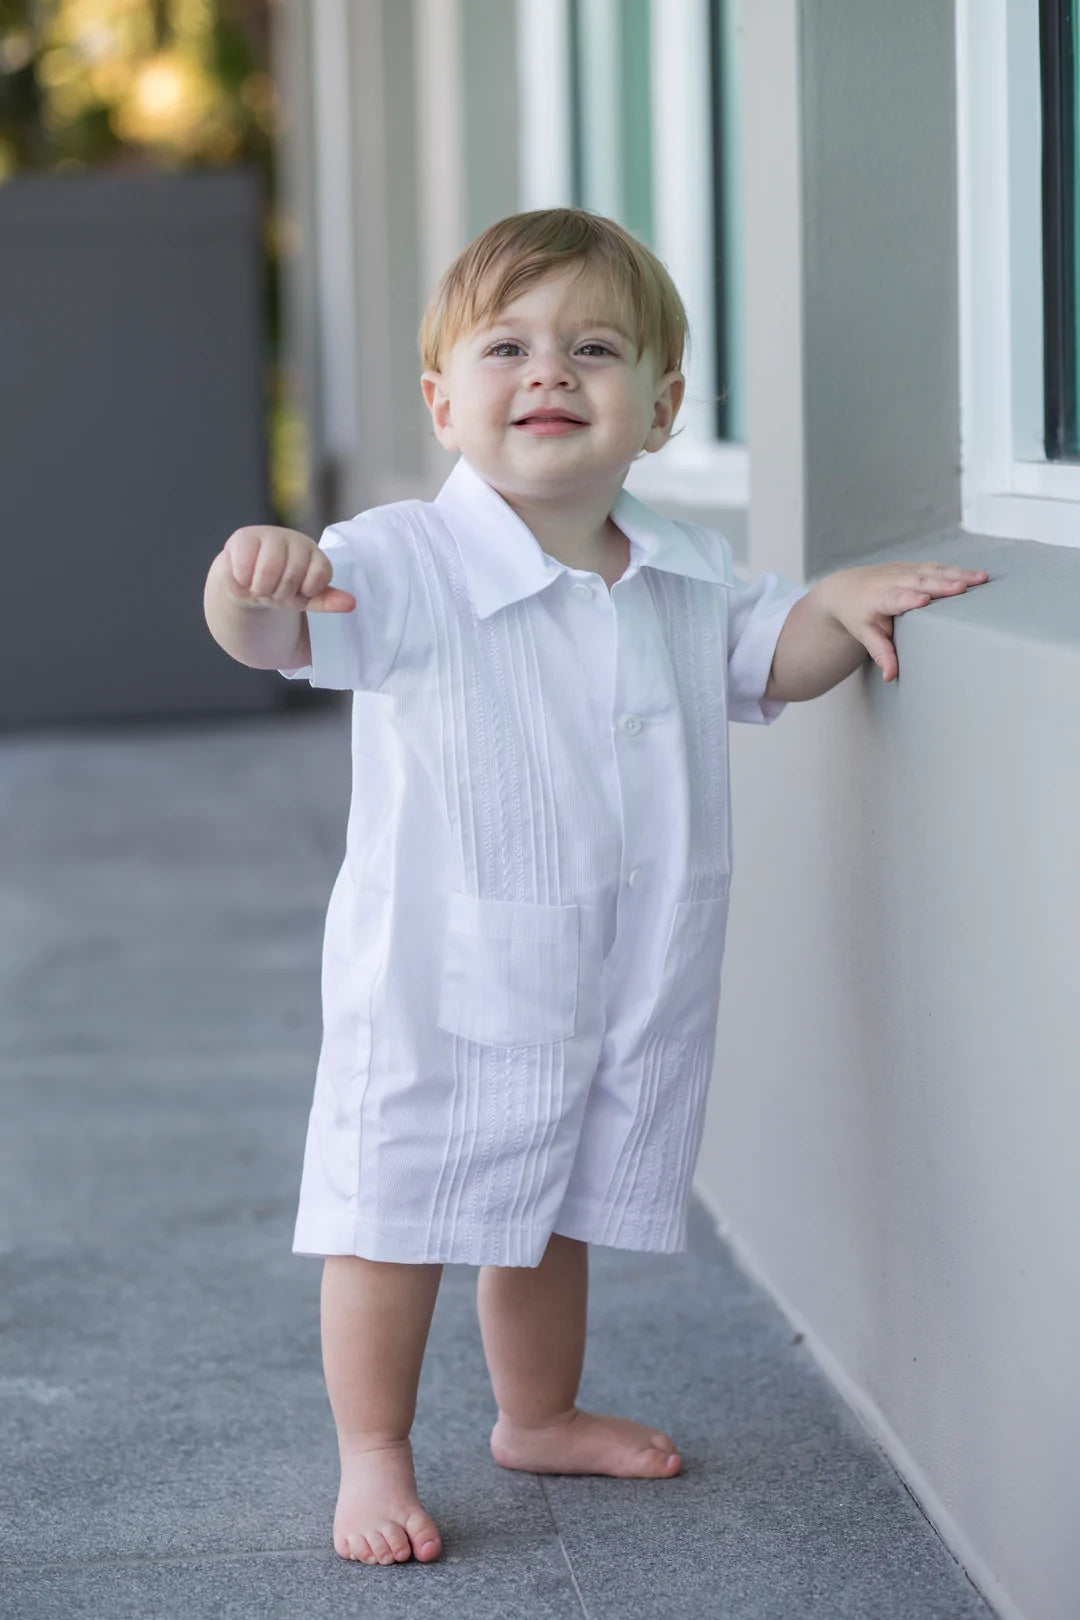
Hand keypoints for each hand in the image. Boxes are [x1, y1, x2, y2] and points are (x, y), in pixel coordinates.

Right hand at [219, 525, 356, 613]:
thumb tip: (351, 604)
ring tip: (259, 586)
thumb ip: (326, 600)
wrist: (246, 581)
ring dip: (261, 589)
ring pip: (268, 573)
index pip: (320, 575)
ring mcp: (268, 535)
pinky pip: (245, 570)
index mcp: (313, 552)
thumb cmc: (280, 588)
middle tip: (274, 591)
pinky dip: (243, 583)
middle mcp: (294, 539)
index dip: (306, 591)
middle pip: (291, 576)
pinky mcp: (243, 537)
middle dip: (280, 593)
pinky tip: (244, 578)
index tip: (298, 591)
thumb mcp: (304, 598)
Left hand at [819, 561, 988, 680]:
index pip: (896, 597)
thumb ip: (880, 652)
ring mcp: (904, 570)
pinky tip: (976, 575)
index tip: (924, 600)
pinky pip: (936, 567)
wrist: (846, 588)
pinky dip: (956, 570)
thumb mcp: (864, 634)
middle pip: (920, 581)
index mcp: (878, 597)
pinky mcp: (913, 566)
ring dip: (958, 574)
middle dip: (943, 584)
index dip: (909, 598)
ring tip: (981, 579)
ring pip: (933, 571)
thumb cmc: (857, 614)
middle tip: (965, 587)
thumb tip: (891, 676)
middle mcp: (892, 580)